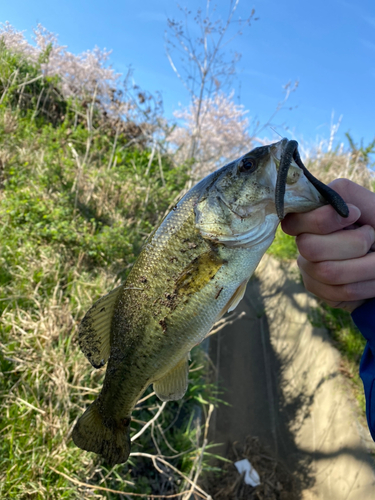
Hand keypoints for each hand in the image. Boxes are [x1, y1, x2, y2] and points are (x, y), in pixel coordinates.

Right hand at [281, 179, 374, 311]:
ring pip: (328, 272)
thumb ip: (344, 195)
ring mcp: (308, 268)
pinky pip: (338, 292)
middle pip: (309, 247)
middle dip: (353, 243)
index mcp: (312, 218)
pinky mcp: (319, 290)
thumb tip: (335, 210)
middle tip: (373, 238)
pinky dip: (366, 286)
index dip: (321, 220)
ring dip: (366, 267)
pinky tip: (373, 279)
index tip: (355, 215)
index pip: (292, 222)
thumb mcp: (368, 205)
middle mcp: (304, 242)